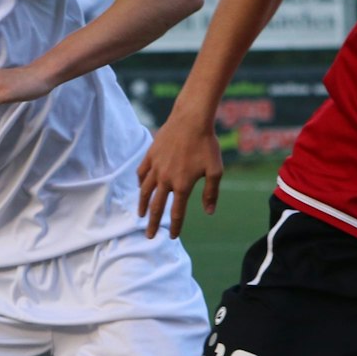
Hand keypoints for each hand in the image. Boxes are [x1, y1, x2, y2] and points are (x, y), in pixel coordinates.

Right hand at [136, 111, 222, 238]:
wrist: (191, 119)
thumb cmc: (206, 144)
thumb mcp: (215, 170)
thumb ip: (211, 193)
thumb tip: (209, 212)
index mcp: (182, 185)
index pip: (177, 212)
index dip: (175, 227)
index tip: (173, 236)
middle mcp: (166, 179)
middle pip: (157, 207)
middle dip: (153, 223)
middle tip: (149, 236)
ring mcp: (156, 167)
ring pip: (145, 191)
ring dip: (143, 205)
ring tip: (141, 215)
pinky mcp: (150, 155)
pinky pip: (142, 173)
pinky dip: (141, 183)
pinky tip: (142, 188)